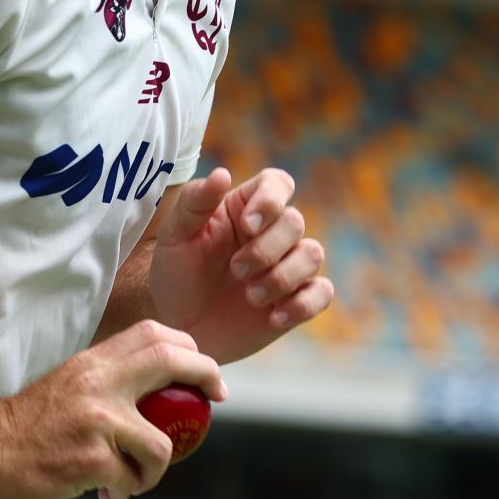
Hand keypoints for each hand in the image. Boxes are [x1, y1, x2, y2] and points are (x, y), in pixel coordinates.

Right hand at [0, 320, 225, 498]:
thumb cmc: (25, 423)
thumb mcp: (69, 383)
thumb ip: (106, 381)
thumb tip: (153, 392)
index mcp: (93, 362)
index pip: (153, 334)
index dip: (189, 348)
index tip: (205, 372)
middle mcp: (99, 383)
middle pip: (171, 360)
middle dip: (206, 375)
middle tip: (216, 398)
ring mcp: (97, 421)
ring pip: (162, 444)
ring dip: (158, 469)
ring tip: (137, 479)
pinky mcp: (91, 460)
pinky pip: (131, 481)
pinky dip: (127, 491)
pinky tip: (108, 495)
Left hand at [149, 167, 333, 363]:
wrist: (180, 324)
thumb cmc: (176, 274)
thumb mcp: (175, 236)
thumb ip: (195, 203)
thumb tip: (223, 174)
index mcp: (246, 208)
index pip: (277, 184)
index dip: (270, 200)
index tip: (247, 225)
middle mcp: (272, 232)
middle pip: (295, 222)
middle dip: (266, 249)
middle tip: (236, 270)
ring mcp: (288, 265)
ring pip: (313, 254)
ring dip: (283, 277)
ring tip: (251, 297)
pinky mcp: (297, 299)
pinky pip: (322, 293)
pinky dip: (303, 304)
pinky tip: (273, 317)